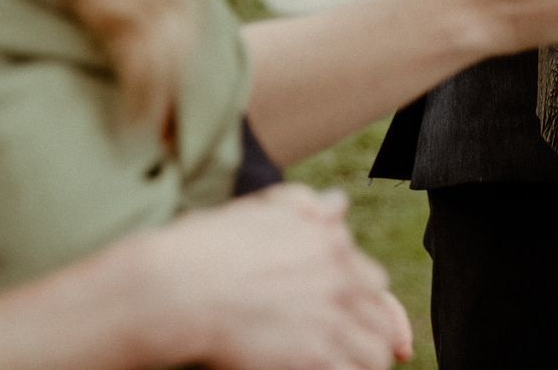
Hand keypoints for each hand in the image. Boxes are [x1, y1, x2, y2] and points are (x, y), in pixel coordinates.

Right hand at [156, 188, 411, 369]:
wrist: (178, 288)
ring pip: (375, 352)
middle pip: (379, 318)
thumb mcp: (261, 211)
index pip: (374, 282)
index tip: (354, 321)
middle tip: (349, 349)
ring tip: (344, 366)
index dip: (367, 304)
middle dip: (368, 333)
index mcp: (332, 244)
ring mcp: (330, 320)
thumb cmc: (208, 247)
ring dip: (364, 360)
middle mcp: (340, 279)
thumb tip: (336, 204)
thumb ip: (304, 206)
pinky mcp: (314, 357)